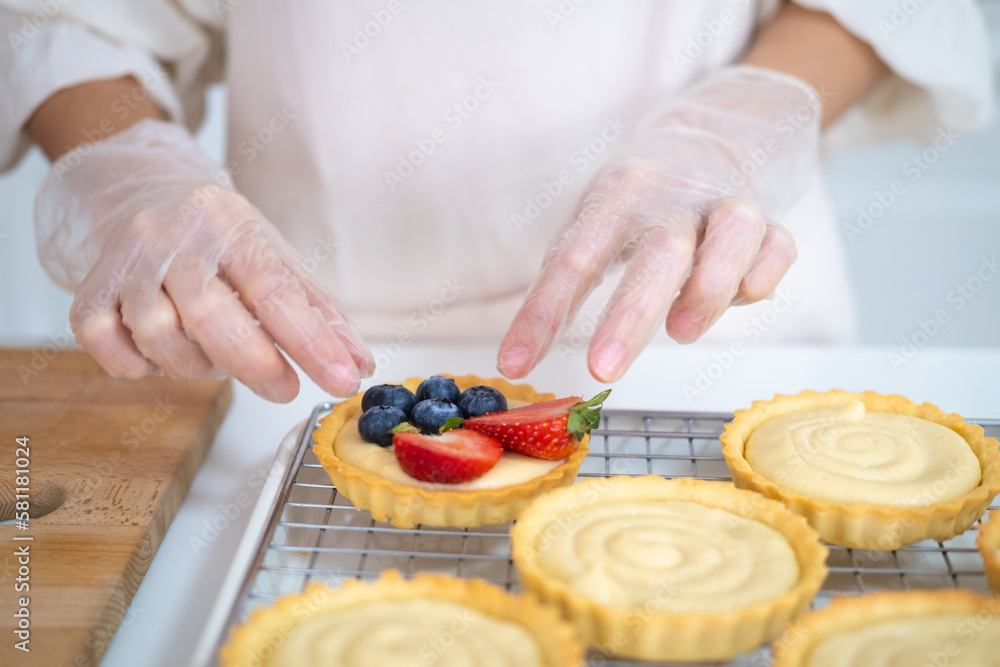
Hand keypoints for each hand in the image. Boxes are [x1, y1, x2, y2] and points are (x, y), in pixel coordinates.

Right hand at [36, 120, 373, 401]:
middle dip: (255, 364)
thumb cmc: (220, 237)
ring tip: (218, 359)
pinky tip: (159, 358)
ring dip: (197, 366)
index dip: (310, 342)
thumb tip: (358, 365)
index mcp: (231, 225)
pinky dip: (134, 364)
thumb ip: (318, 312)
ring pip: (158, 334)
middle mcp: (174, 237)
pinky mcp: (90, 287)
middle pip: (212, 314)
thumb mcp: (276, 256)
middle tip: (284, 390)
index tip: (341, 379)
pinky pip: (102, 340)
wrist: (143, 191)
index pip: (275, 289)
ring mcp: (127, 261)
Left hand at [498, 66, 820, 382]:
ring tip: (680, 334)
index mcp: (615, 196)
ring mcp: (724, 204)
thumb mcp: (589, 224)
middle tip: (601, 370)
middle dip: (630, 316)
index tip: (515, 363)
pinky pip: (776, 248)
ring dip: (709, 292)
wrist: (707, 138)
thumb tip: (520, 358)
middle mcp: (671, 196)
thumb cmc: (635, 203)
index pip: (573, 258)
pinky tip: (738, 297)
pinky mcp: (768, 220)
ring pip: (732, 237)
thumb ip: (564, 283)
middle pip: (659, 252)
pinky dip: (760, 280)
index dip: (542, 313)